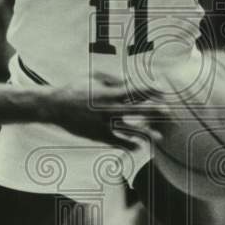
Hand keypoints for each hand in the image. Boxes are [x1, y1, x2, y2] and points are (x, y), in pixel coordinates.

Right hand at [42, 73, 169, 150]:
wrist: (55, 106)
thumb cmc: (76, 88)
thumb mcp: (95, 77)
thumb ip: (114, 79)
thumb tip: (131, 82)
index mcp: (109, 93)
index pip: (135, 91)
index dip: (151, 90)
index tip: (164, 91)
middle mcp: (109, 109)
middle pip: (138, 110)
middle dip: (155, 111)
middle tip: (169, 113)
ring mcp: (104, 123)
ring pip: (129, 130)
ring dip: (146, 134)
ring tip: (159, 138)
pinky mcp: (97, 135)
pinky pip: (116, 142)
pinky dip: (128, 145)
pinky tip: (138, 147)